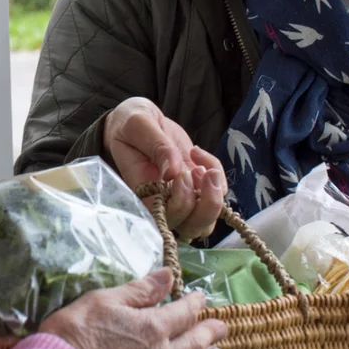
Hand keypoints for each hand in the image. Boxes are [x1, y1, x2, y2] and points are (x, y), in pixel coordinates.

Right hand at [39, 269, 225, 348]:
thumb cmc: (76, 330)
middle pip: (194, 343)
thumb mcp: (106, 299)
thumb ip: (140, 290)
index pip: (184, 313)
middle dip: (210, 332)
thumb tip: (168, 276)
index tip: (201, 297)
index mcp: (152, 328)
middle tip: (223, 327)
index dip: (194, 303)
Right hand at [103, 98, 226, 240]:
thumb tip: (173, 172)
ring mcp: (183, 197)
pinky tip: (198, 153)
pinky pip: (218, 192)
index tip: (180, 173)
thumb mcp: (138, 125)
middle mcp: (163, 203)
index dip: (180, 204)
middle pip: (192, 227)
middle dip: (206, 205)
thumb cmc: (131, 125)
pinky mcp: (197, 186)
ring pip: (207, 220)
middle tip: (198, 170)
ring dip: (215, 196)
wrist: (140, 121)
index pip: (165, 219)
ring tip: (204, 167)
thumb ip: (156, 146)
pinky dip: (216, 173)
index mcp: (142, 194)